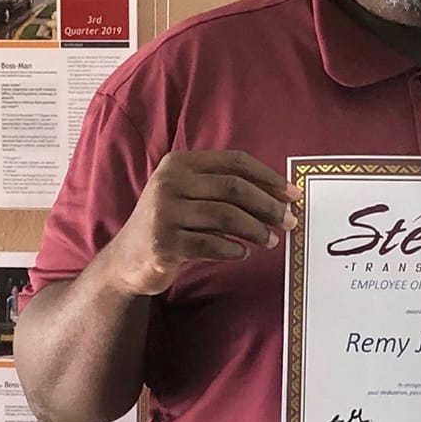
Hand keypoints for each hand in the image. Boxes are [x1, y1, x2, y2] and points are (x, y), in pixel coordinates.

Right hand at [106, 150, 298, 296]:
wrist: (128, 260)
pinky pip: (211, 244)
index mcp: (179, 163)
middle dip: (268, 205)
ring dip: (256, 230)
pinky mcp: (164, 242)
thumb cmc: (170, 225)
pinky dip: (233, 249)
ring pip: (226, 216)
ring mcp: (164, 212)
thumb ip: (222, 189)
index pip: (234, 161)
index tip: (292, 194)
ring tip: (271, 241)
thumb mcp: (188, 196)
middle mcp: (169, 182)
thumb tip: (278, 196)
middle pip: (234, 188)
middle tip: (290, 221)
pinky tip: (242, 253)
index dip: (268, 177)